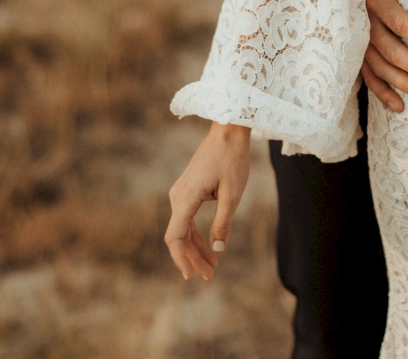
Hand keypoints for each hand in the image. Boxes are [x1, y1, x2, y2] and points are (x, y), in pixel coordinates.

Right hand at [165, 122, 250, 280]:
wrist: (227, 131)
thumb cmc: (232, 159)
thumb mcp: (232, 194)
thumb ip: (223, 222)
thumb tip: (218, 248)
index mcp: (185, 198)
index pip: (175, 236)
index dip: (181, 258)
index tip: (191, 276)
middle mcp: (177, 197)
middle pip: (179, 236)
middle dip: (192, 258)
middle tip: (209, 276)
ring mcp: (181, 193)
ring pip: (183, 228)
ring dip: (196, 248)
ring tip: (212, 266)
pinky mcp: (188, 190)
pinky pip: (188, 218)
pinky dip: (197, 234)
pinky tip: (209, 245)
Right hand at [355, 0, 407, 112]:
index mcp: (373, 1)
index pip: (399, 22)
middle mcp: (363, 25)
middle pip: (391, 51)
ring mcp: (357, 43)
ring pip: (380, 68)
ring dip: (404, 84)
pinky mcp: (355, 55)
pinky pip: (367, 78)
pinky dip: (382, 93)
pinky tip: (400, 106)